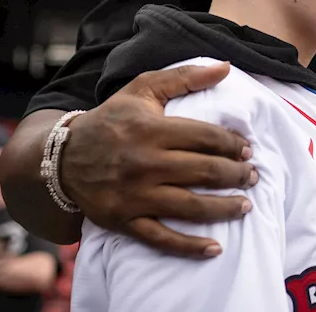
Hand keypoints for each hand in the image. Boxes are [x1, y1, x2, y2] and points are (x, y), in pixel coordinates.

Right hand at [59, 62, 257, 258]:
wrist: (62, 157)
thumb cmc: (111, 120)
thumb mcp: (143, 89)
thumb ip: (185, 76)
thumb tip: (225, 67)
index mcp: (151, 129)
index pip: (205, 137)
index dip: (232, 144)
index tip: (247, 150)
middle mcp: (144, 163)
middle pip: (203, 171)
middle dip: (236, 175)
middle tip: (253, 176)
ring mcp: (134, 195)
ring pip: (189, 206)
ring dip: (223, 208)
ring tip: (245, 206)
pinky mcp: (123, 221)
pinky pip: (161, 238)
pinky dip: (189, 246)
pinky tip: (215, 248)